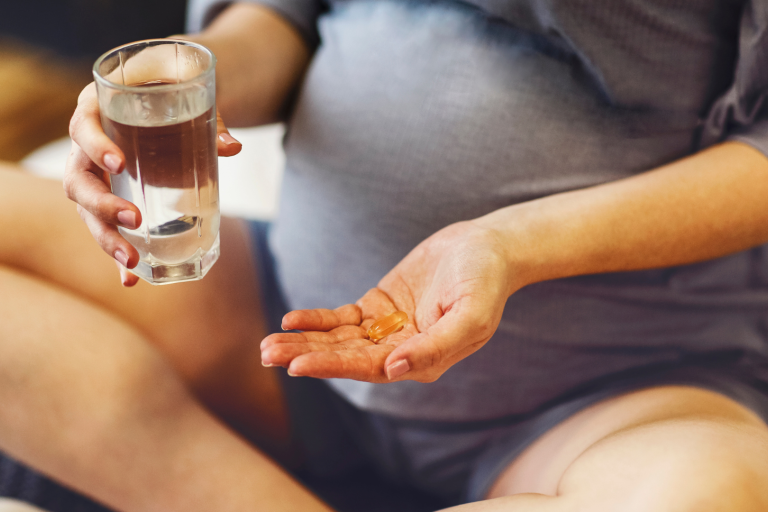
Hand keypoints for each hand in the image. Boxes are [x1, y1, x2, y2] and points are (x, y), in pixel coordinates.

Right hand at [63, 82, 241, 286]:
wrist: (161, 92)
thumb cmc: (167, 88)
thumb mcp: (186, 92)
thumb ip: (208, 117)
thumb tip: (233, 147)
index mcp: (97, 110)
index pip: (83, 127)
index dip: (96, 145)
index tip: (120, 162)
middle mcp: (87, 146)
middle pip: (79, 181)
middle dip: (104, 205)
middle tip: (135, 219)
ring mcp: (95, 175)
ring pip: (87, 212)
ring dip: (107, 239)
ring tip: (132, 262)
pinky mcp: (110, 197)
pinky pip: (107, 228)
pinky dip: (118, 256)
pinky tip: (132, 279)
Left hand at [261, 221, 518, 382]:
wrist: (486, 248)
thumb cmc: (485, 281)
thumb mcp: (470, 315)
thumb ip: (435, 346)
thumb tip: (393, 371)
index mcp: (423, 360)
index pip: (369, 368)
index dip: (332, 366)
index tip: (297, 366)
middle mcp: (401, 350)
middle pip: (346, 357)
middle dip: (306, 356)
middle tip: (267, 354)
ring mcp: (388, 328)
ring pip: (338, 339)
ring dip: (304, 341)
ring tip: (268, 344)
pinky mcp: (379, 306)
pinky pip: (342, 317)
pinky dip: (318, 319)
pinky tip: (291, 320)